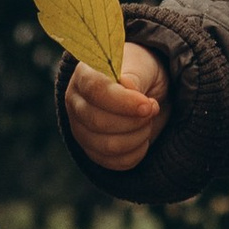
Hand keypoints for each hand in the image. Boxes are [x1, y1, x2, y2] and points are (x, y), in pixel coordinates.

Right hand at [66, 40, 166, 170]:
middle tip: (152, 108)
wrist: (145, 90)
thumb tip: (128, 86)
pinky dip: (137, 152)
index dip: (123, 101)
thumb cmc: (142, 72)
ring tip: (148, 121)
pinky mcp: (92, 151)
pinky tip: (143, 136)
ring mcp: (81, 129)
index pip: (95, 90)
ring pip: (107, 146)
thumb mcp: (143, 66)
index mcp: (84, 75)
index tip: (147, 105)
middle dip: (134, 120)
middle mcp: (76, 103)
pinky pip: (115, 162)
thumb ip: (134, 75)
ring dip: (138, 136)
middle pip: (98, 122)